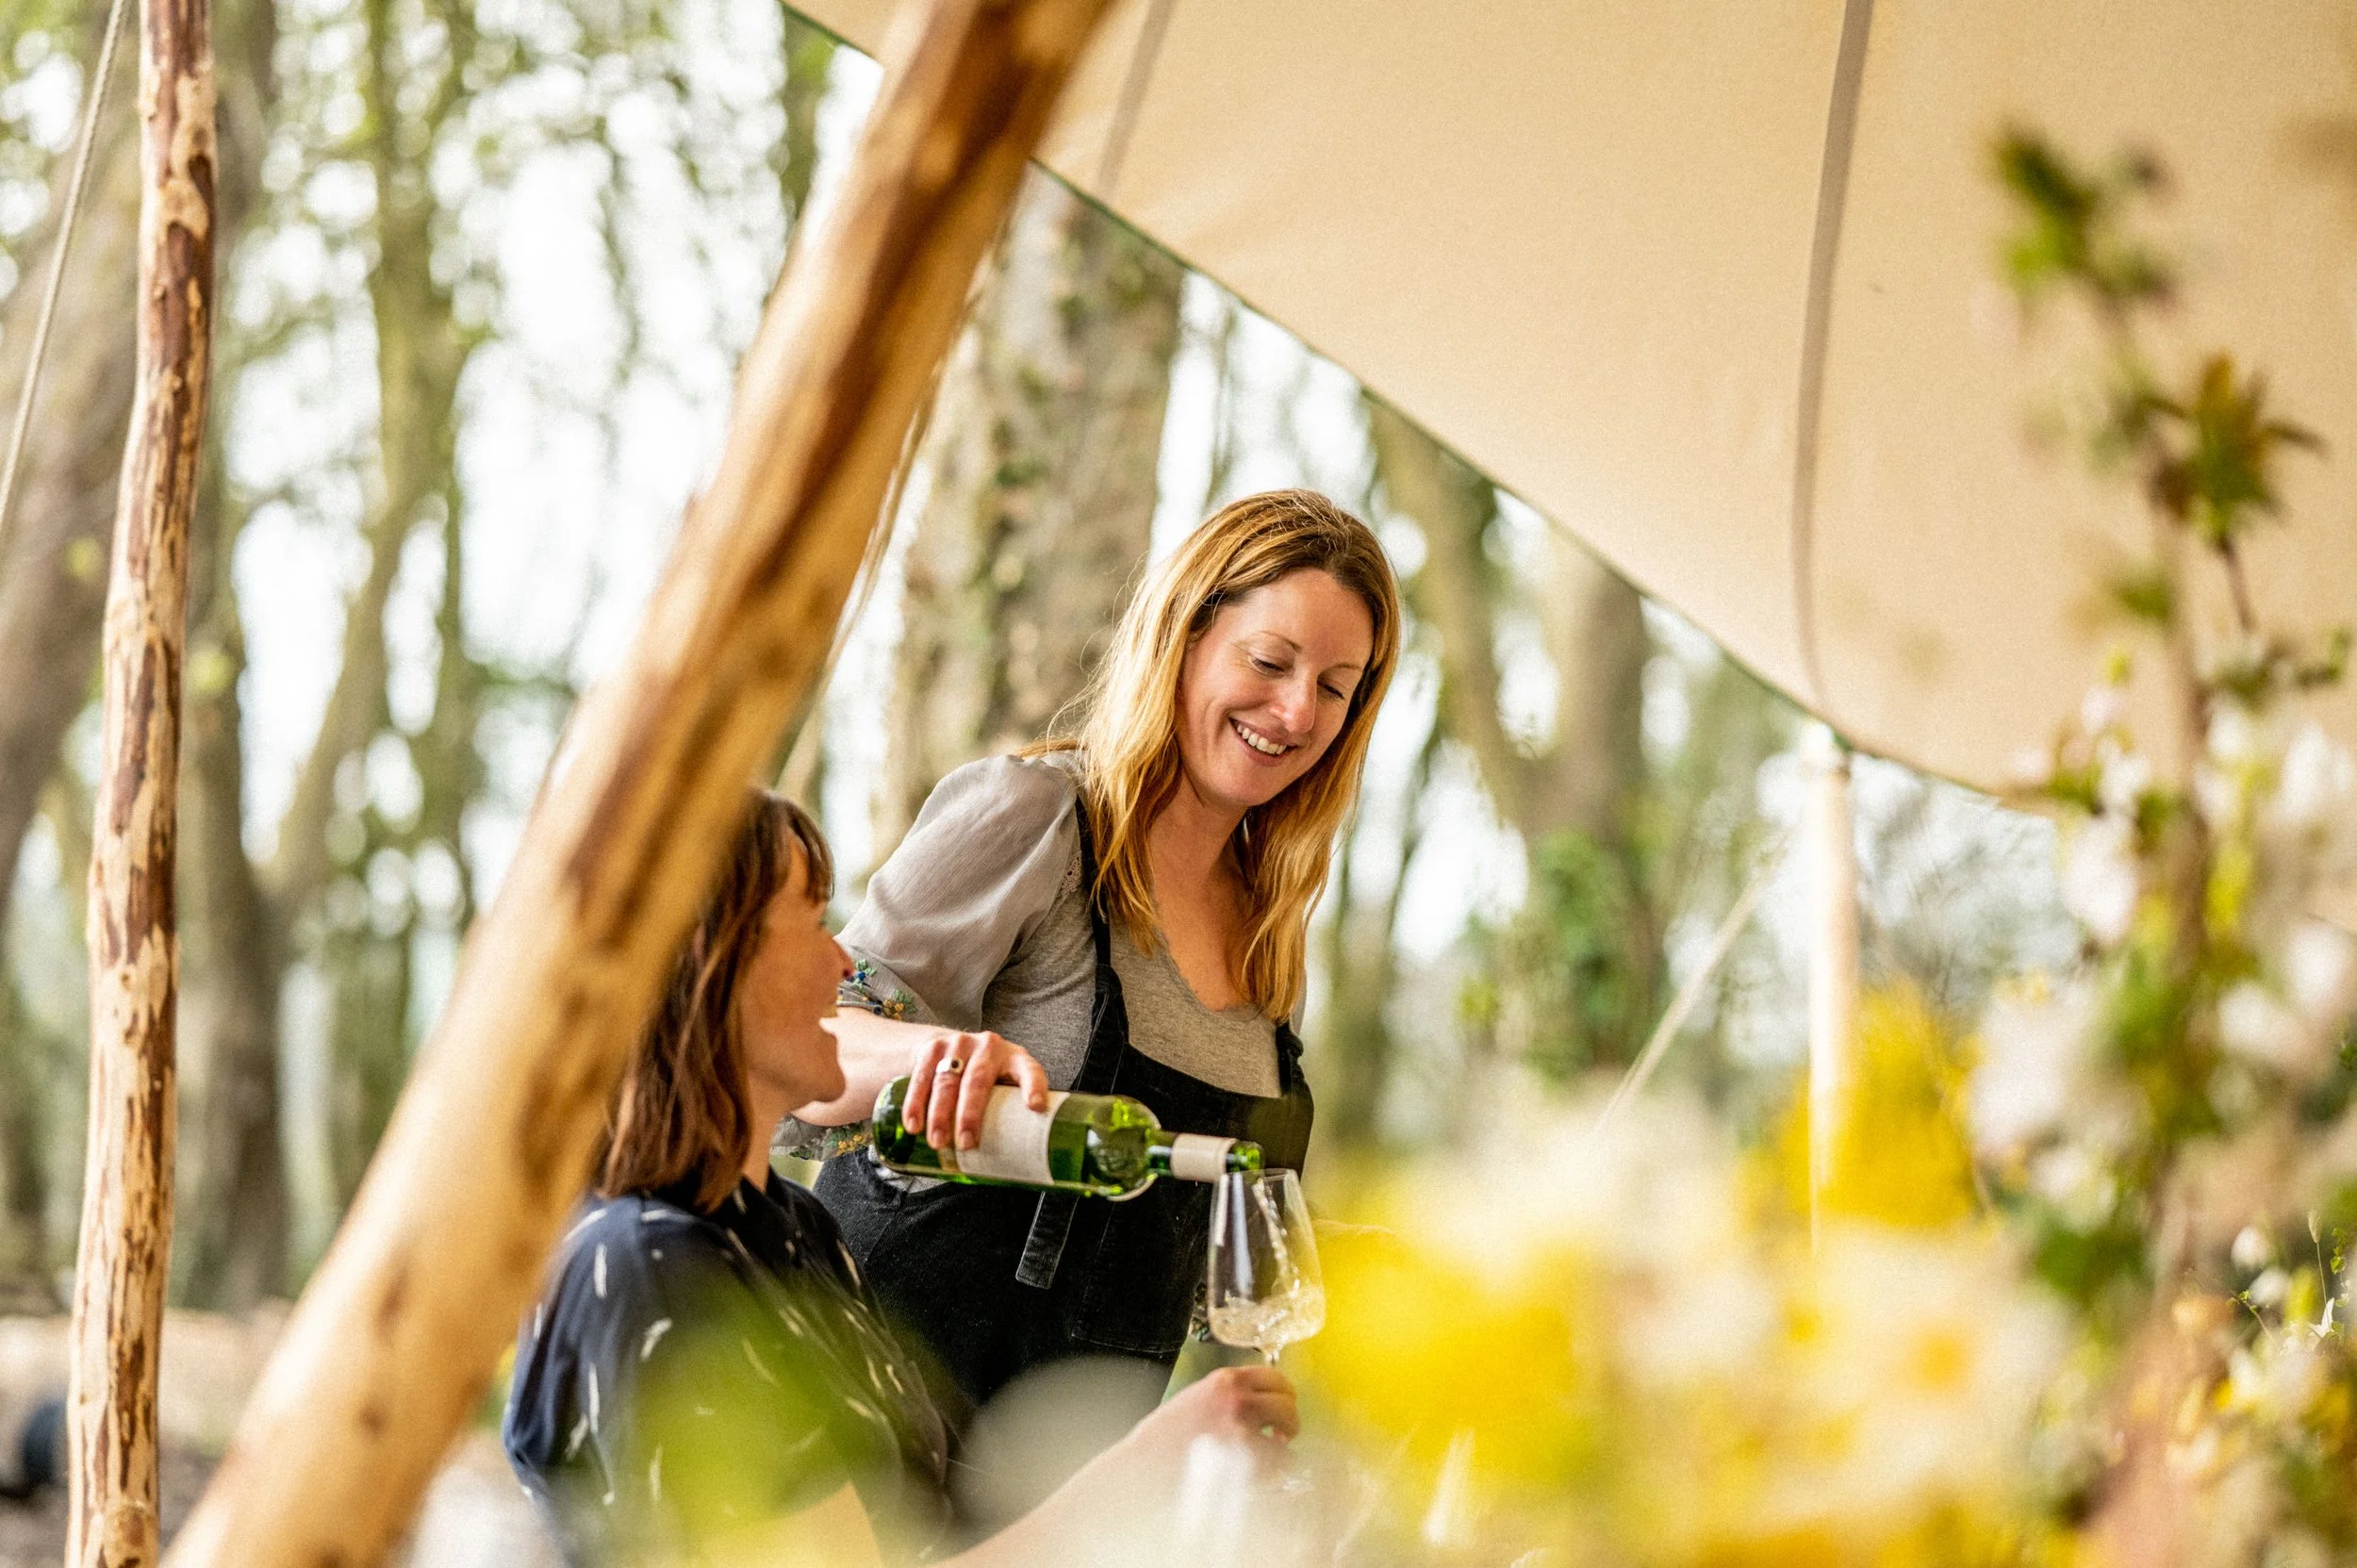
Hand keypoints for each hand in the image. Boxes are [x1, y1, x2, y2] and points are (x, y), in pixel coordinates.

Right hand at [900, 1029, 1051, 1151]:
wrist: (950, 1044)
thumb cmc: (985, 1078)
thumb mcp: (1003, 1087)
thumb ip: (1008, 1115)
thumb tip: (1016, 1167)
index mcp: (1015, 1059)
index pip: (1030, 1070)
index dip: (1034, 1086)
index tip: (1035, 1106)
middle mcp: (989, 1047)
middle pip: (978, 1080)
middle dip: (970, 1115)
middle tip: (965, 1144)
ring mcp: (959, 1044)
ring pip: (947, 1080)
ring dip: (939, 1114)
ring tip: (938, 1142)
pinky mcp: (933, 1047)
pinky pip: (922, 1076)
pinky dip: (915, 1103)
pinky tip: (913, 1124)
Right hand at [1118, 1366, 1298, 1470]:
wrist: (1142, 1467)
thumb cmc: (1160, 1442)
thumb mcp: (1193, 1400)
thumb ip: (1224, 1398)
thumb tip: (1255, 1405)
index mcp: (1222, 1381)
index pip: (1273, 1375)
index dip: (1283, 1393)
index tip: (1283, 1404)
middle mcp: (1236, 1397)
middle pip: (1286, 1400)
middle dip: (1289, 1418)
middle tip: (1282, 1434)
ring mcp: (1242, 1426)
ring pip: (1289, 1427)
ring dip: (1285, 1442)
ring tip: (1275, 1454)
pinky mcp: (1245, 1455)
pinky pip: (1283, 1459)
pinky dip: (1279, 1468)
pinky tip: (1266, 1473)